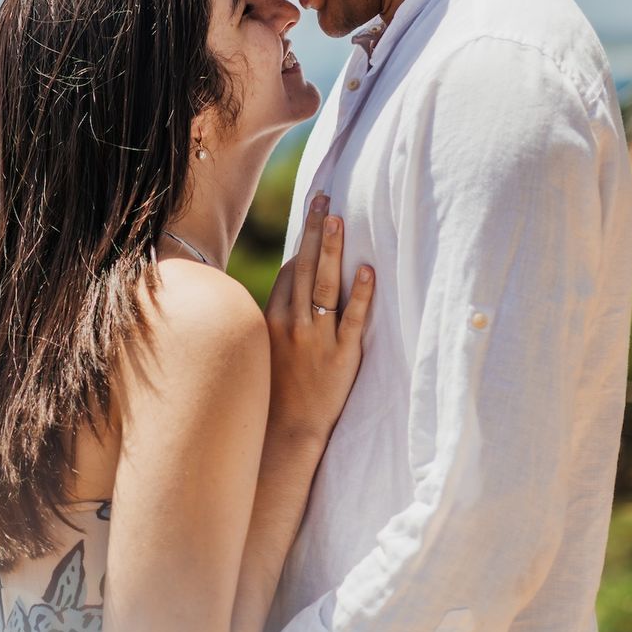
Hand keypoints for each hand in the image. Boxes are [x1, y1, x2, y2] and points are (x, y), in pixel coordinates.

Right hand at [264, 192, 373, 439]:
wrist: (286, 432)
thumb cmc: (275, 392)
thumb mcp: (264, 352)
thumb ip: (276, 321)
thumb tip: (290, 292)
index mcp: (272, 322)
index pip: (290, 275)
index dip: (304, 248)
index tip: (315, 223)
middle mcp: (292, 325)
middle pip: (305, 268)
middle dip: (315, 231)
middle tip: (324, 198)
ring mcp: (316, 340)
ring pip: (325, 286)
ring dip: (332, 250)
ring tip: (339, 219)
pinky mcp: (341, 357)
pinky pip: (351, 320)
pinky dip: (359, 295)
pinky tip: (366, 271)